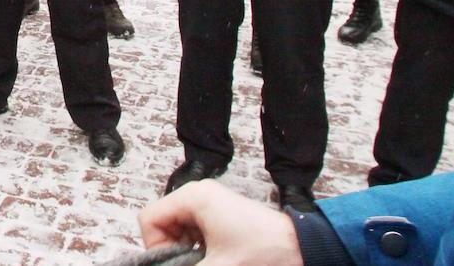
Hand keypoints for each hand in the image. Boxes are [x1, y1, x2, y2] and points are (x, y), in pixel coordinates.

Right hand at [138, 180, 302, 265]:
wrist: (303, 249)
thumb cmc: (265, 252)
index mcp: (193, 197)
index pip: (149, 218)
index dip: (155, 247)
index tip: (175, 264)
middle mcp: (198, 194)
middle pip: (162, 224)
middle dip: (172, 250)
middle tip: (194, 264)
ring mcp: (210, 204)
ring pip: (177, 231)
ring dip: (186, 252)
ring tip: (208, 262)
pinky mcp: (220, 215)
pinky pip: (193, 232)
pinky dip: (198, 249)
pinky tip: (216, 259)